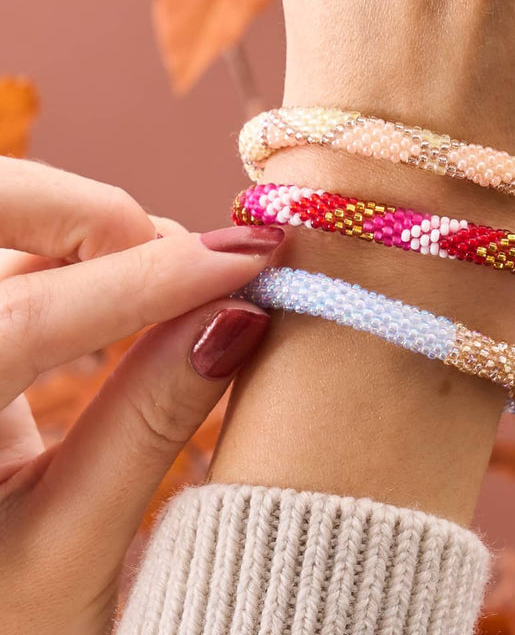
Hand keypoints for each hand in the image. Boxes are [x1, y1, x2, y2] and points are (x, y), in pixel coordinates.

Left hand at [0, 158, 282, 633]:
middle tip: (191, 256)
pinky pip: (25, 249)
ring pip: (15, 221)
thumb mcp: (72, 542)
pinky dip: (94, 251)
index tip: (250, 258)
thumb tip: (241, 322)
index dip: (151, 278)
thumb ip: (151, 425)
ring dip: (105, 232)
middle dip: (95, 213)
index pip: (22, 318)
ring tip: (186, 285)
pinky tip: (141, 292)